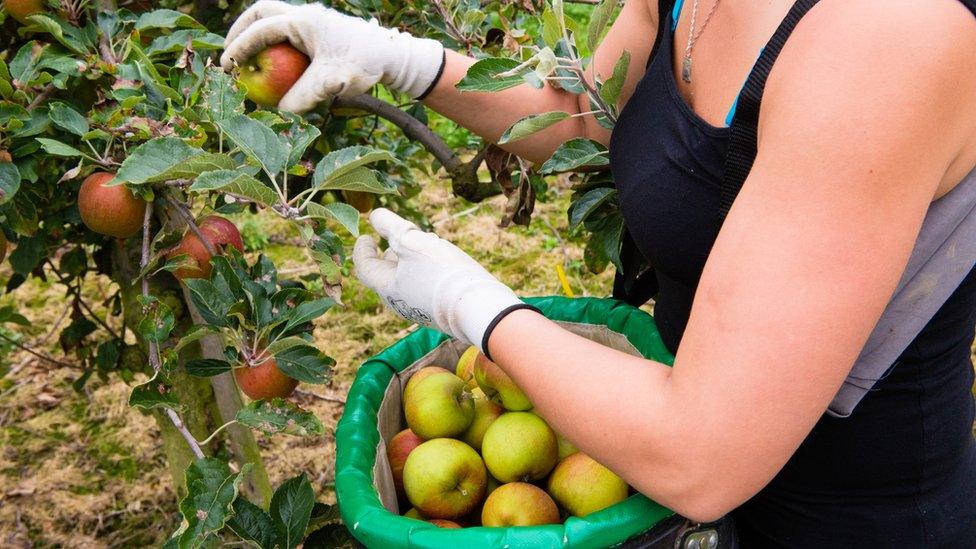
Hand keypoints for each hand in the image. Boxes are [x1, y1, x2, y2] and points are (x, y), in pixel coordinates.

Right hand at [221, 1, 444, 111]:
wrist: (392, 56)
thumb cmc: (363, 66)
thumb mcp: (331, 84)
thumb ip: (304, 96)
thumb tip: (279, 112)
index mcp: (304, 21)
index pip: (261, 30)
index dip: (240, 48)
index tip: (227, 66)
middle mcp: (306, 15)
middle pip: (261, 13)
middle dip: (240, 30)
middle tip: (229, 54)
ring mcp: (313, 20)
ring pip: (274, 18)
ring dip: (256, 34)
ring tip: (246, 59)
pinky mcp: (319, 30)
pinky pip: (288, 31)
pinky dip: (274, 43)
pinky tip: (272, 65)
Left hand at [353, 209, 531, 352]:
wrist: (479, 307)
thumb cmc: (441, 273)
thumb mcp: (413, 241)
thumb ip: (392, 227)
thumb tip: (375, 216)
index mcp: (388, 288)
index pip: (365, 268)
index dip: (362, 250)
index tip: (365, 236)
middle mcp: (401, 303)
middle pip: (386, 276)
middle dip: (388, 255)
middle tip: (393, 239)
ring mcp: (421, 310)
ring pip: (406, 281)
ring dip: (408, 261)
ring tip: (422, 244)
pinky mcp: (440, 312)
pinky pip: (424, 288)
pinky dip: (424, 271)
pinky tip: (441, 260)